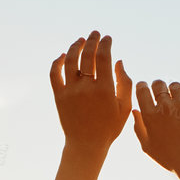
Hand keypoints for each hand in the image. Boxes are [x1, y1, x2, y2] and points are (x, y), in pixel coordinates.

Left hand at [49, 31, 131, 156]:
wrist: (86, 145)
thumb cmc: (109, 127)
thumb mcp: (124, 108)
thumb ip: (124, 83)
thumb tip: (119, 61)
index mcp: (104, 90)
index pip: (103, 57)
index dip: (105, 44)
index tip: (108, 38)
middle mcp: (86, 88)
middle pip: (87, 55)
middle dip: (92, 40)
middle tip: (95, 34)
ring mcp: (70, 92)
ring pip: (70, 60)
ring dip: (76, 46)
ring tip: (81, 40)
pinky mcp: (59, 96)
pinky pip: (55, 73)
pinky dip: (58, 61)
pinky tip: (64, 55)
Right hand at [133, 80, 179, 178]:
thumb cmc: (168, 158)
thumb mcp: (148, 146)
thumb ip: (138, 127)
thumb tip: (136, 110)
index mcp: (150, 115)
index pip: (142, 89)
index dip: (143, 87)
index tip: (146, 89)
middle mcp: (165, 107)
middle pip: (158, 83)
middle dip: (158, 87)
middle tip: (162, 95)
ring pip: (175, 86)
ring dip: (175, 93)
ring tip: (177, 104)